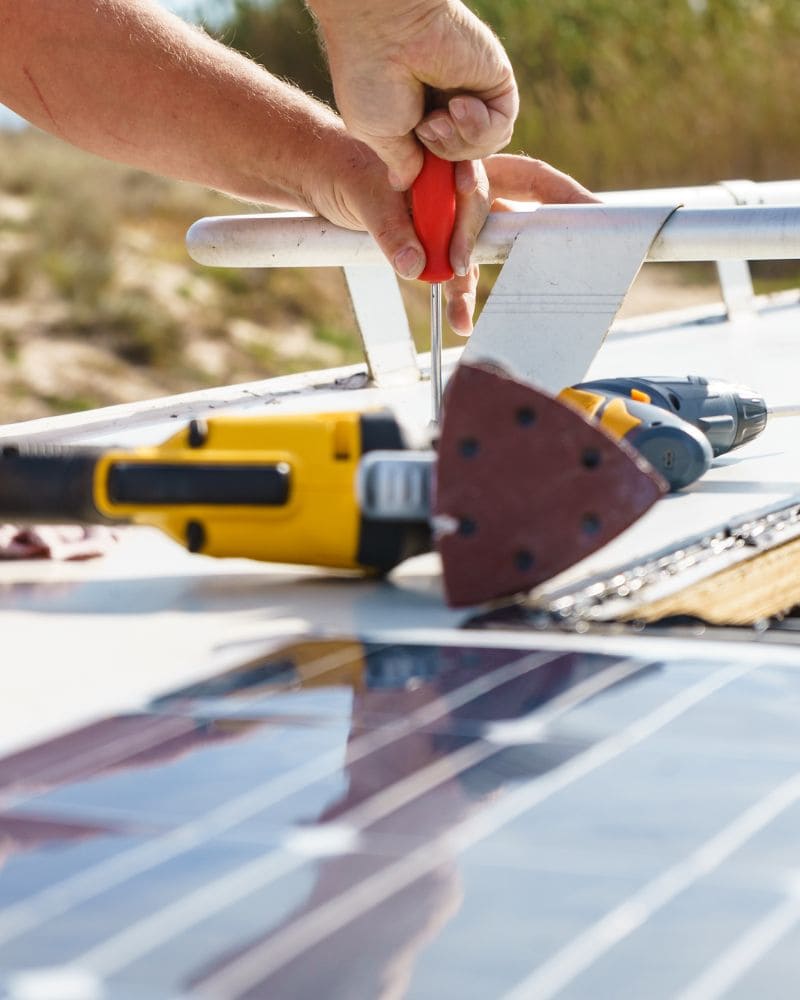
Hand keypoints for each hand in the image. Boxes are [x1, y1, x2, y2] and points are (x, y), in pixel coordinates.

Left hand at [305, 139, 597, 334]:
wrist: (326, 182)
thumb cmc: (352, 170)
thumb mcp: (367, 193)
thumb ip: (393, 227)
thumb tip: (417, 266)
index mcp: (463, 165)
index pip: (525, 178)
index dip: (564, 196)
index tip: (592, 214)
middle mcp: (467, 192)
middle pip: (512, 220)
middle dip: (531, 246)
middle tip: (558, 265)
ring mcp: (454, 222)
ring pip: (482, 256)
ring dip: (476, 284)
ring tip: (470, 310)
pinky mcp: (437, 247)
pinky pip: (456, 275)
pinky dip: (457, 297)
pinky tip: (458, 320)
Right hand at [307, 0, 518, 188]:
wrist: (386, 31)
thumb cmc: (370, 77)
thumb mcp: (377, 136)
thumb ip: (401, 163)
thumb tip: (406, 185)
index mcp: (415, 123)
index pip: (437, 169)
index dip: (438, 189)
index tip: (431, 206)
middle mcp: (445, 111)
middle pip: (462, 165)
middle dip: (447, 165)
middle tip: (427, 137)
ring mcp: (472, 98)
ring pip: (481, 150)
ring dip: (457, 144)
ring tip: (433, 118)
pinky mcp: (495, 85)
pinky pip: (500, 127)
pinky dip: (478, 127)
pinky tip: (457, 104)